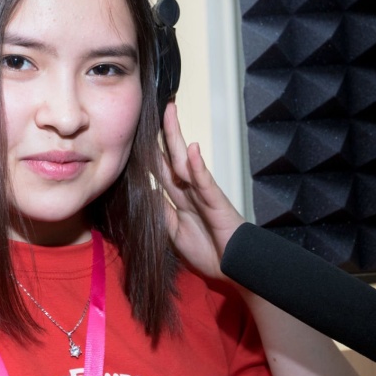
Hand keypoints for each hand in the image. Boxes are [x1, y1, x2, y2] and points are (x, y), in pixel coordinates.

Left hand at [160, 102, 243, 279]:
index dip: (152, 151)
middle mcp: (190, 190)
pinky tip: (193, 150)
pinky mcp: (216, 201)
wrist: (234, 267)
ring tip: (170, 115)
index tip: (141, 132)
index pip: (163, 169)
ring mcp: (203, 193)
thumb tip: (147, 194)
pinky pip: (205, 181)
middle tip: (159, 107)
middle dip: (165, 132)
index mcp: (180, 198)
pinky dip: (198, 166)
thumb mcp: (173, 233)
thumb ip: (162, 213)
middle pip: (173, 156)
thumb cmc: (209, 249)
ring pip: (186, 161)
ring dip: (177, 138)